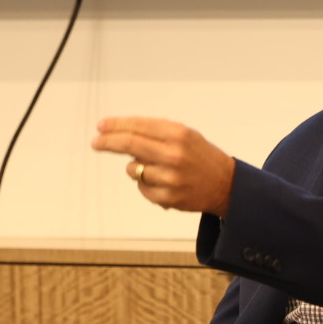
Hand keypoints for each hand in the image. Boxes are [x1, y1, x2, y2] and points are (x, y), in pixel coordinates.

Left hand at [93, 117, 235, 216]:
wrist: (226, 185)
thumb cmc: (201, 156)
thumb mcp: (185, 135)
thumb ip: (156, 132)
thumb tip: (120, 133)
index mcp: (178, 134)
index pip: (137, 127)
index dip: (115, 125)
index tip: (101, 126)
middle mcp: (174, 154)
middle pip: (129, 145)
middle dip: (107, 142)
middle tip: (96, 142)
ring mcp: (170, 178)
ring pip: (133, 169)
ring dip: (137, 168)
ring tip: (156, 168)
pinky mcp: (168, 197)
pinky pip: (142, 188)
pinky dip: (146, 185)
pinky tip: (163, 183)